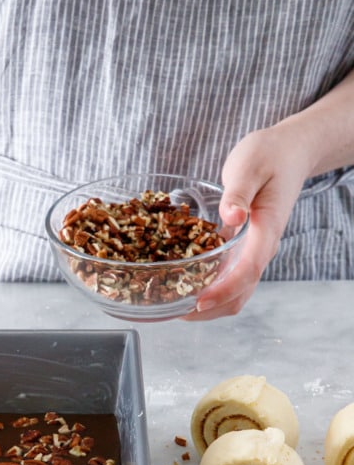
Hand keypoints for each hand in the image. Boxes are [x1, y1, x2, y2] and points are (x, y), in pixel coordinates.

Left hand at [185, 123, 311, 320]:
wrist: (288, 153)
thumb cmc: (269, 156)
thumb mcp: (250, 167)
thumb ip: (238, 193)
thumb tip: (231, 217)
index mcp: (266, 231)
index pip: (248, 271)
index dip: (223, 290)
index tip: (199, 302)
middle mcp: (261, 248)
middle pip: (241, 293)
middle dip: (211, 308)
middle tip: (176, 311)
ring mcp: (254, 251)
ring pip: (236, 290)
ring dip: (209, 303)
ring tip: (175, 304)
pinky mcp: (244, 248)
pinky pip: (229, 276)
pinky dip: (209, 287)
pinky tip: (183, 284)